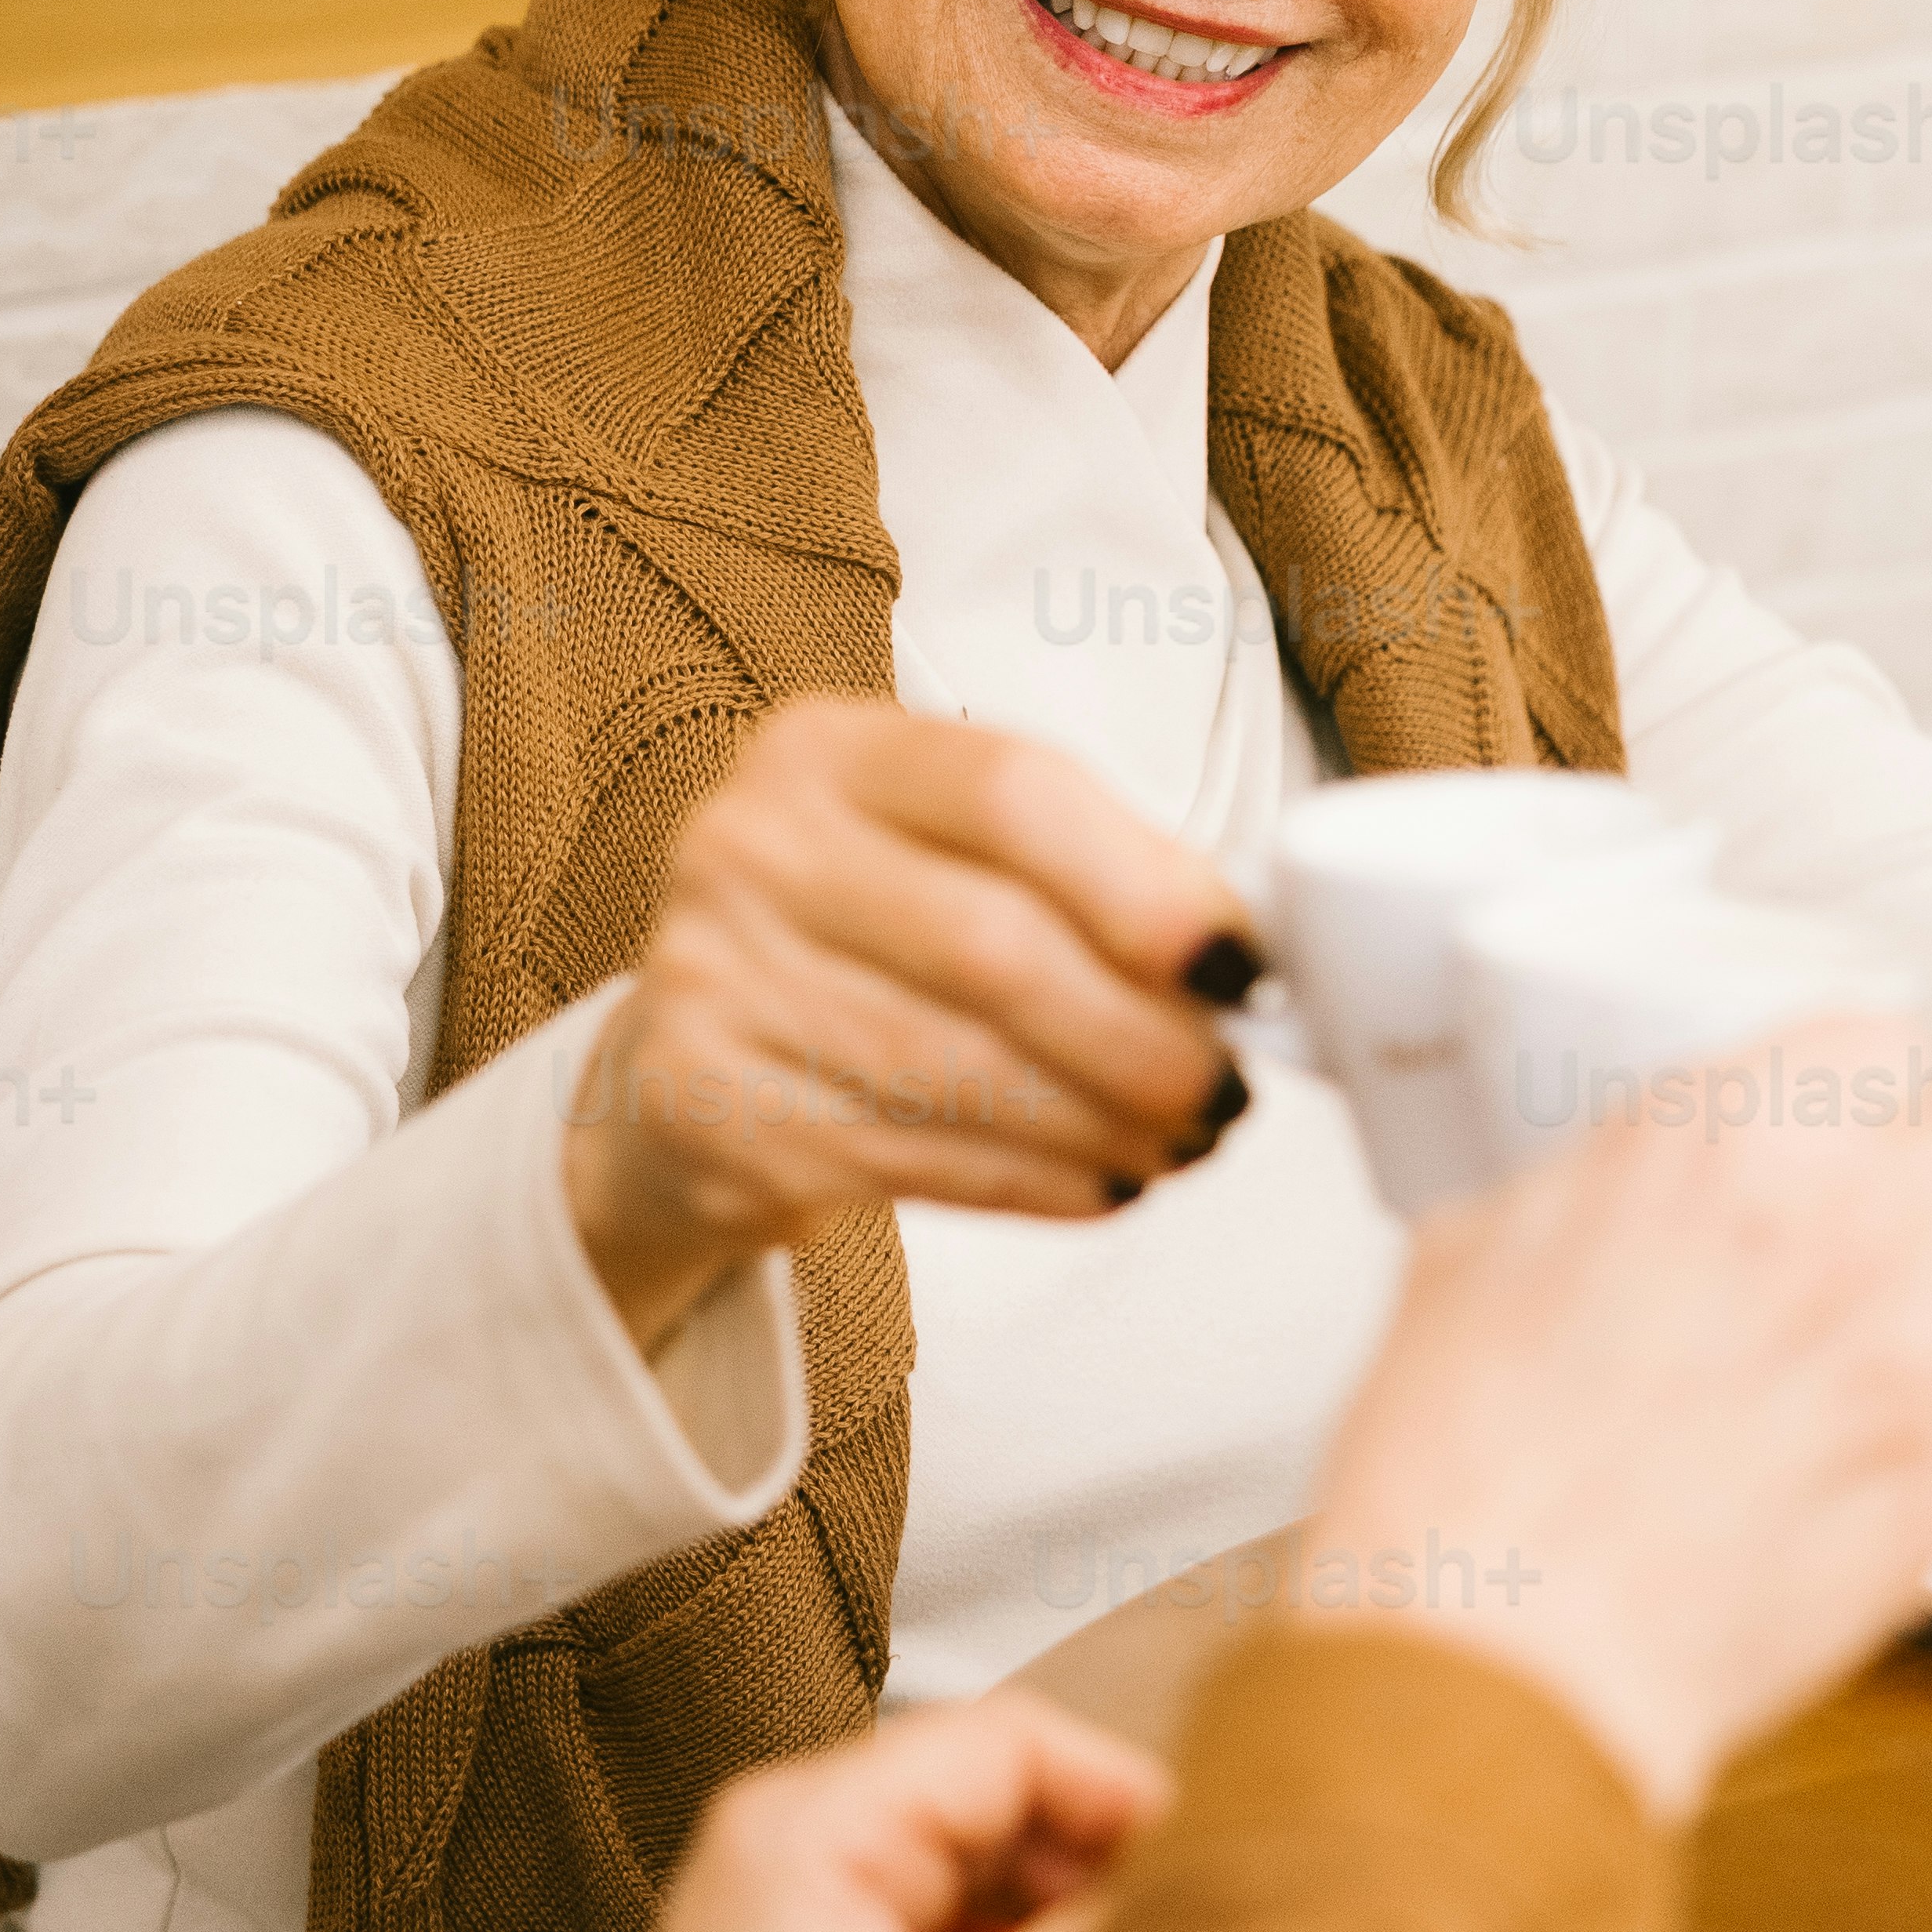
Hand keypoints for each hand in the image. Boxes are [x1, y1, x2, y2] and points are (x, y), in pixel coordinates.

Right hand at [562, 700, 1253, 1353]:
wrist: (691, 1057)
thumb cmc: (861, 947)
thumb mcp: (948, 861)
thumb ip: (1083, 878)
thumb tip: (1239, 961)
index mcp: (829, 749)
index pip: (1010, 792)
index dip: (1144, 886)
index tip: (1240, 965)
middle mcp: (751, 844)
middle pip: (991, 947)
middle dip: (1139, 1037)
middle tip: (1226, 1089)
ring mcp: (713, 976)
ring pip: (956, 1071)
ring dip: (1099, 1123)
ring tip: (1178, 1140)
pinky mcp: (706, 1105)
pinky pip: (914, 1157)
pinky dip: (1034, 1182)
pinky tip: (1098, 1179)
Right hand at [1286, 1018, 1931, 1821]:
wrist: (1504, 1663)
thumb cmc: (1463, 1491)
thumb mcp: (1469, 1258)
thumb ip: (1589, 1186)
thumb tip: (1623, 1183)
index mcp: (1720, 1136)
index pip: (1866, 1043)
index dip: (1832, 1104)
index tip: (1810, 1147)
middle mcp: (1847, 1214)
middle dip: (1889, 1205)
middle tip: (1816, 1275)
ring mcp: (1924, 1342)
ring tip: (1845, 1375)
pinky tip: (1888, 1448)